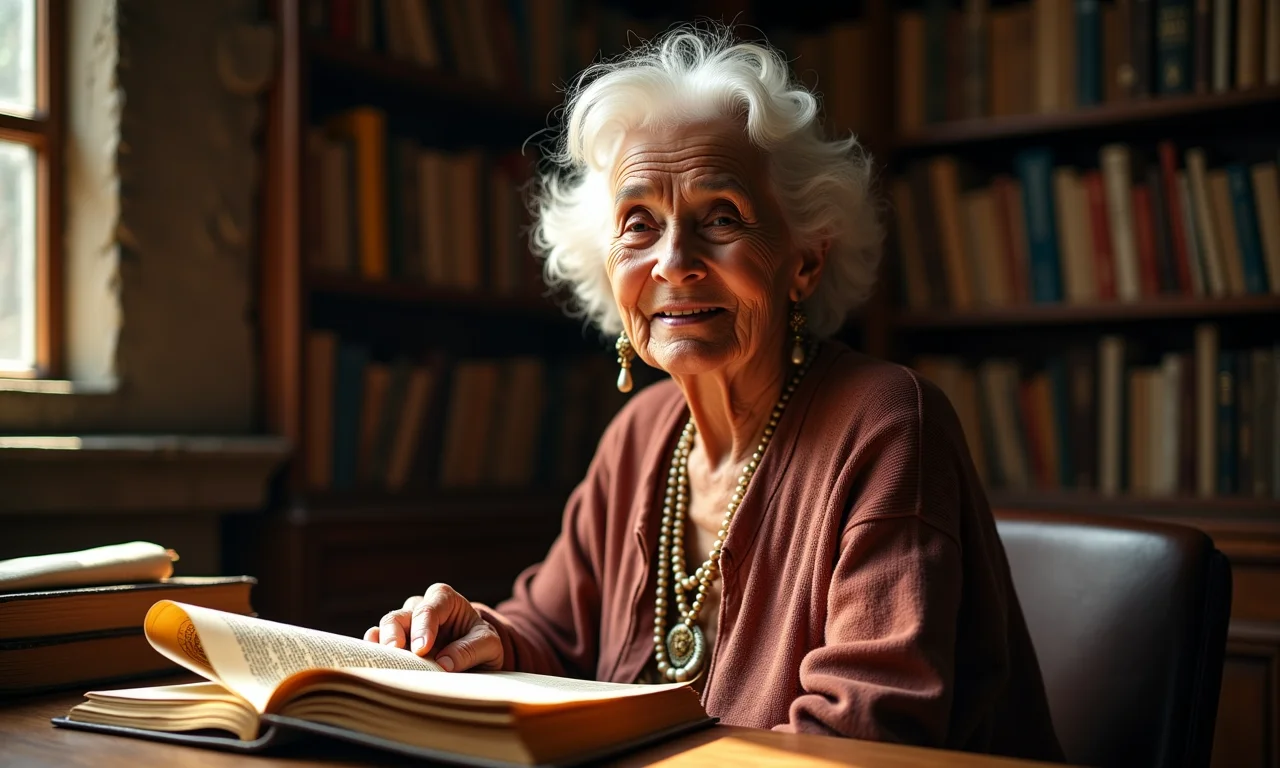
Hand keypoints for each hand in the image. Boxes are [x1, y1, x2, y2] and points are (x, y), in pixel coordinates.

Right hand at [361, 583, 502, 672]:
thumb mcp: (489, 646)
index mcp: (445, 600)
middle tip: (395, 652)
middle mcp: (420, 609)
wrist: (477, 659)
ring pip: (385, 628)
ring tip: (384, 661)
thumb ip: (470, 650)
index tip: (422, 649)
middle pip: (399, 616)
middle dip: (394, 634)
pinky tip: (374, 662)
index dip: (423, 627)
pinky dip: (374, 651)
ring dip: (382, 645)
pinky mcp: (396, 644)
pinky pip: (377, 642)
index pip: (429, 608)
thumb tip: (444, 664)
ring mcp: (405, 626)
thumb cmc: (482, 645)